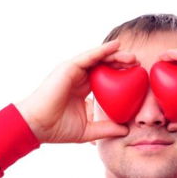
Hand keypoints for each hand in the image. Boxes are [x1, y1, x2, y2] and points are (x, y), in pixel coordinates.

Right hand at [14, 40, 137, 143]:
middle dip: (121, 63)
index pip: (105, 79)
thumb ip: (106, 129)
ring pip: (98, 59)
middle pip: (104, 66)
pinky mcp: (68, 68)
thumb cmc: (57, 129)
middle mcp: (78, 79)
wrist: (37, 126)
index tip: (137, 79)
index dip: (120, 77)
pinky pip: (89, 56)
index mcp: (82, 90)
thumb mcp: (88, 130)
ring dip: (116, 55)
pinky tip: (116, 46)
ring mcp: (73, 72)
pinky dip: (102, 50)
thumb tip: (125, 130)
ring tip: (132, 57)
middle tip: (138, 65)